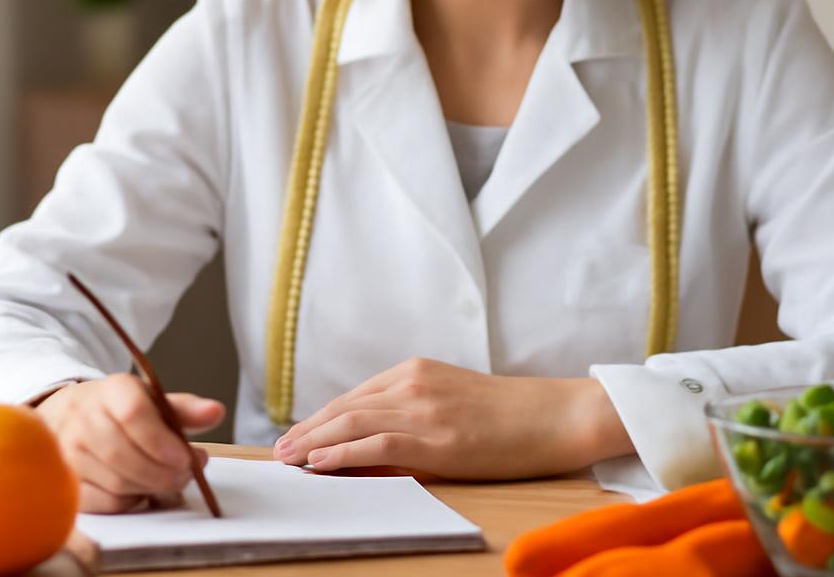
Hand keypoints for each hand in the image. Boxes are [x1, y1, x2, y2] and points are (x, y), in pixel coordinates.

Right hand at [32, 374, 225, 512]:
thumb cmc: (119, 410)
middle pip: (123, 454)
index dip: (161, 441)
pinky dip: (130, 501)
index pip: (133, 414)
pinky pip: (104, 502)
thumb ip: (184, 409)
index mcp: (111, 390)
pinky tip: (141, 489)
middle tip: (185, 475)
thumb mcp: (151, 400)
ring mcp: (68, 451)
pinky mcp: (65, 481)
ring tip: (168, 480)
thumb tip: (216, 412)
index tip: (186, 457)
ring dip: (150, 488)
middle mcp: (82, 418)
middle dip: (162, 472)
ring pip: (116, 482)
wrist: (68, 415)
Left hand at [270, 357, 629, 479]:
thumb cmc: (510, 416)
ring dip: (313, 443)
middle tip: (277, 452)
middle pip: (345, 407)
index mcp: (416, 371)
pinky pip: (376, 443)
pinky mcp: (438, 437)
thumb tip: (368, 443)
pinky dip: (342, 453)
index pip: (354, 396)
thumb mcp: (453, 402)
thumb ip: (412, 414)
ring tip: (288, 460)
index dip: (319, 418)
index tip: (295, 436)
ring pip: (352, 423)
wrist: (556, 416)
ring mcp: (425, 408)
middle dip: (306, 431)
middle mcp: (414, 382)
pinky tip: (320, 463)